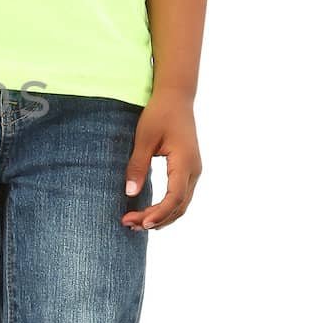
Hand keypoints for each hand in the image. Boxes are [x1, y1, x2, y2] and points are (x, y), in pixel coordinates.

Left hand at [121, 89, 201, 230]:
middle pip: (179, 206)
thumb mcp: (144, 138)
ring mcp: (193, 171)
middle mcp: (194, 170)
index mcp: (185, 162)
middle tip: (129, 224)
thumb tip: (130, 193)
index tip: (142, 223)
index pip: (175, 197)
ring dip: (161, 217)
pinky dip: (166, 208)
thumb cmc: (159, 114)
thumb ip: (138, 165)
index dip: (159, 213)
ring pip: (182, 204)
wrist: (176, 98)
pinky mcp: (188, 170)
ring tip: (135, 223)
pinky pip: (180, 196)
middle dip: (156, 219)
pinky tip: (149, 213)